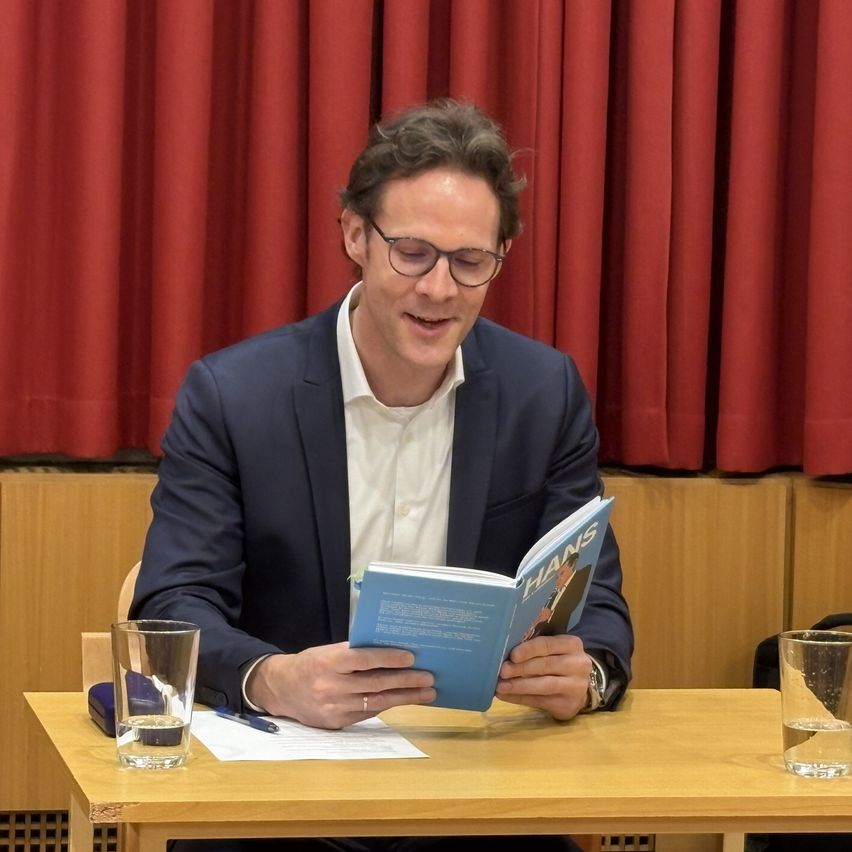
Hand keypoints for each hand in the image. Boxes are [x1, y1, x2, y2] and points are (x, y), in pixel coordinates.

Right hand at [245, 642, 435, 728]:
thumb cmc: (311, 664)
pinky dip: (388, 706)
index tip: (411, 657)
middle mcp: (331, 686)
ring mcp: (334, 707)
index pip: (363, 660)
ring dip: (404, 697)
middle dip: (405, 681)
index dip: (388, 658)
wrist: (281, 689)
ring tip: (427, 692)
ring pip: (376, 702)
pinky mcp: (336, 723)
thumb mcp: (327, 652)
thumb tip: (391, 652)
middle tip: (429, 677)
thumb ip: (353, 653)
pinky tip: (404, 700)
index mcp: (328, 662)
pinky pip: (367, 714)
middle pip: (375, 684)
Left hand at [495, 633, 590, 720]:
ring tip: (500, 686)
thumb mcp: (554, 649)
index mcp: (571, 644)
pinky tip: (506, 696)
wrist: (580, 686)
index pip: (547, 645)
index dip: (529, 650)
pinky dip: (520, 698)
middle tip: (502, 671)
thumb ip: (535, 648)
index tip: (512, 655)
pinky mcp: (568, 705)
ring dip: (519, 686)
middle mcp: (577, 664)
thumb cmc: (559, 661)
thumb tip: (504, 651)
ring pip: (544, 685)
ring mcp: (575, 686)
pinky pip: (540, 701)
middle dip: (520, 668)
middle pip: (545, 665)